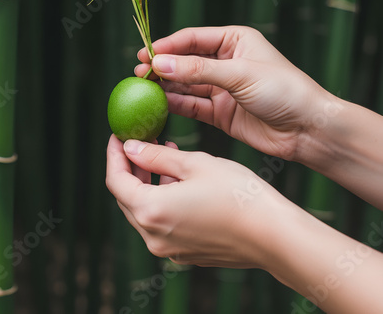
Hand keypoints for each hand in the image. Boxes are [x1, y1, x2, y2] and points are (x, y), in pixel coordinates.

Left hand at [106, 134, 281, 267]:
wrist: (274, 236)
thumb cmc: (237, 195)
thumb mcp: (193, 164)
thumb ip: (156, 156)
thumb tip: (130, 147)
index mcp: (151, 211)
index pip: (116, 181)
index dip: (114, 155)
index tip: (118, 136)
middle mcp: (154, 236)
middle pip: (127, 197)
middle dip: (131, 168)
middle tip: (141, 142)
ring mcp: (170, 249)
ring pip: (145, 211)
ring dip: (148, 182)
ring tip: (165, 154)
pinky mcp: (186, 252)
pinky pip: (162, 223)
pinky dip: (162, 199)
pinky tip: (179, 181)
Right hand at [135, 26, 335, 161]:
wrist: (308, 130)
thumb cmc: (283, 91)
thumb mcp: (239, 74)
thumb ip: (197, 70)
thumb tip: (160, 64)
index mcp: (234, 40)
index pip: (192, 39)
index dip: (167, 46)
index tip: (145, 54)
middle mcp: (225, 62)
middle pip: (185, 61)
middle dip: (163, 67)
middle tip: (139, 73)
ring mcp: (222, 88)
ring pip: (186, 85)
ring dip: (166, 87)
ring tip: (143, 89)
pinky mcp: (220, 112)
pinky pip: (192, 105)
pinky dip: (175, 105)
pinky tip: (159, 105)